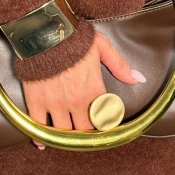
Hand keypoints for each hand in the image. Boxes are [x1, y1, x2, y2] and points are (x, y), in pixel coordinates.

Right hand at [20, 29, 146, 148]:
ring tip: (66, 136)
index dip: (104, 122)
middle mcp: (75, 101)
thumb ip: (120, 65)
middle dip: (85, 131)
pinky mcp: (36, 101)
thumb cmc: (73, 38)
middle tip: (84, 131)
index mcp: (93, 89)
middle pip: (83, 129)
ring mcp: (55, 103)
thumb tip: (138, 78)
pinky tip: (43, 142)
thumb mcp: (102, 46)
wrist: (45, 32)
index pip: (104, 117)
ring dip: (65, 136)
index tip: (103, 124)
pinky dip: (41, 137)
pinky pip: (38, 127)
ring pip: (62, 132)